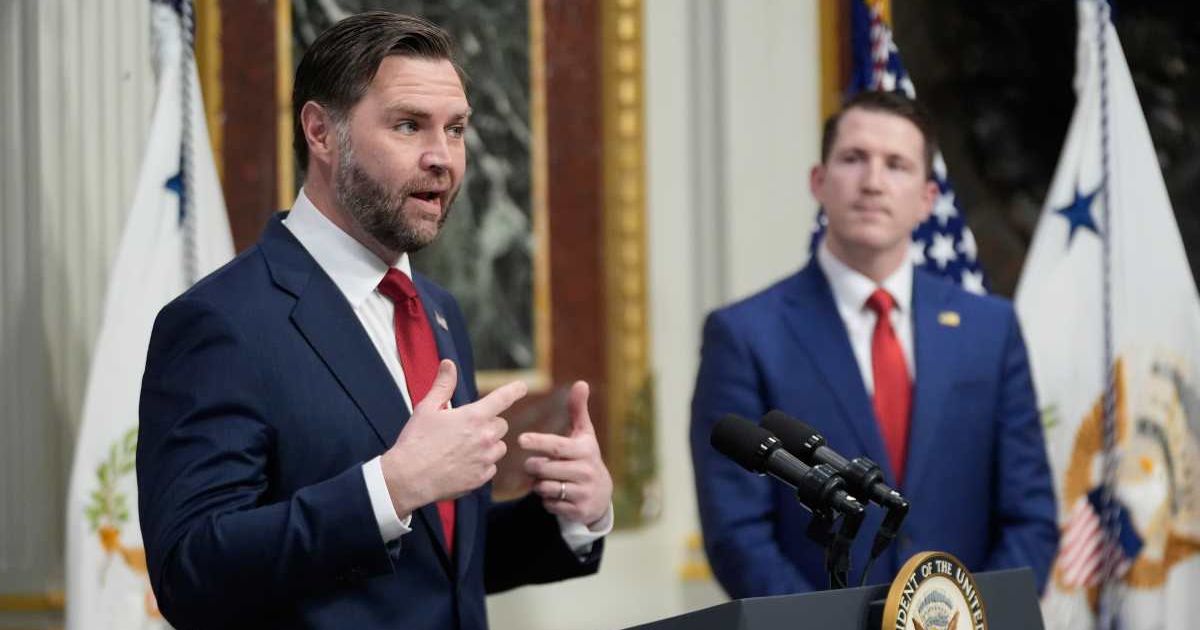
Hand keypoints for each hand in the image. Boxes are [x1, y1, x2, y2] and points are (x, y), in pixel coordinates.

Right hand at [381, 360, 527, 516]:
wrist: (408, 478)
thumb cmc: (416, 441)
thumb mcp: (426, 408)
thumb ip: (443, 385)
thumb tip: (449, 364)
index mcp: (474, 417)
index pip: (503, 398)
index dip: (514, 390)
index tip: (522, 386)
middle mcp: (485, 437)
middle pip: (501, 425)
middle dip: (489, 424)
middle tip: (467, 428)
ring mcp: (485, 459)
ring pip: (499, 447)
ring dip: (488, 445)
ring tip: (464, 448)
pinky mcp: (481, 478)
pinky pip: (491, 467)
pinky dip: (482, 464)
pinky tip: (462, 464)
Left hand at [519, 381, 612, 526]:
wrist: (602, 495)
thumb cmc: (585, 458)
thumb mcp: (584, 435)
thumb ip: (578, 410)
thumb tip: (581, 383)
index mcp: (585, 450)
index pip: (557, 446)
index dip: (539, 442)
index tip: (521, 439)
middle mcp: (586, 471)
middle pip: (545, 468)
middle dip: (534, 467)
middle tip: (534, 464)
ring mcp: (583, 492)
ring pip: (545, 487)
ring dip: (539, 484)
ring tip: (546, 479)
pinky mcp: (578, 510)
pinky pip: (549, 504)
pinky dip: (546, 499)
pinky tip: (555, 494)